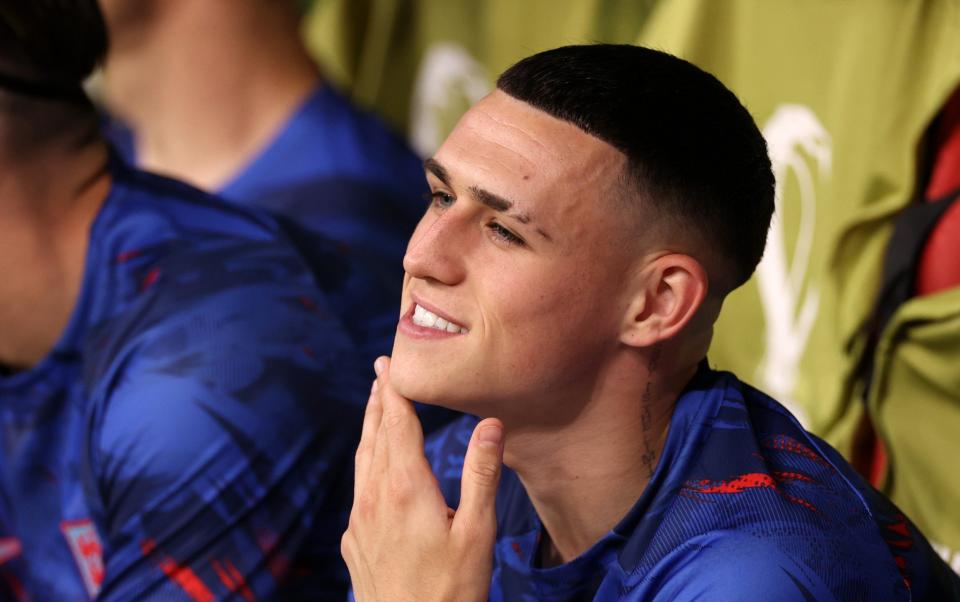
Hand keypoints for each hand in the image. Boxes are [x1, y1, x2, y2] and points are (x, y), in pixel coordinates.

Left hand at [341, 356, 503, 601]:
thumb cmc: (451, 589)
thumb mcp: (477, 532)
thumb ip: (481, 474)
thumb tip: (490, 423)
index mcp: (406, 488)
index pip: (397, 425)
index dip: (393, 392)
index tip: (387, 363)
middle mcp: (375, 497)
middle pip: (374, 437)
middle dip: (378, 402)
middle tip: (378, 372)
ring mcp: (359, 521)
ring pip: (362, 461)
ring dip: (368, 429)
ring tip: (373, 407)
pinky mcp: (353, 542)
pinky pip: (358, 489)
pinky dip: (366, 462)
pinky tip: (373, 468)